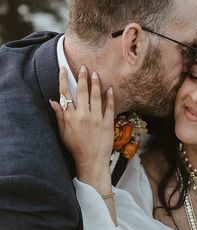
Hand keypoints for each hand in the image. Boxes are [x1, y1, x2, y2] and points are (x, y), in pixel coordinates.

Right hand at [50, 66, 113, 180]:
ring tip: (95, 74)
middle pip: (81, 91)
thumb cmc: (76, 148)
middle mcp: (83, 115)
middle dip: (81, 77)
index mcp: (70, 117)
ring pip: (95, 96)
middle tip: (83, 67)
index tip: (63, 69)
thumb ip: (59, 116)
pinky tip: (109, 88)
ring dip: (95, 83)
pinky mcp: (107, 123)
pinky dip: (110, 97)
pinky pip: (109, 107)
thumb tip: (53, 101)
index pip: (65, 94)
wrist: (91, 162)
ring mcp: (96, 119)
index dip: (63, 80)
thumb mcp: (63, 133)